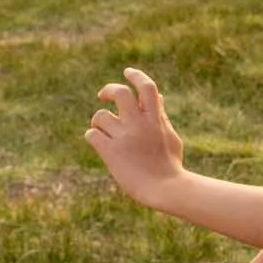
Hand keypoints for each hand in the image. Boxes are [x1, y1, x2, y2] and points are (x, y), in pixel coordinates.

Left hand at [86, 67, 185, 206]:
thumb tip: (158, 97)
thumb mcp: (170, 136)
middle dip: (108, 90)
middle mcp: (139, 124)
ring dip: (98, 123)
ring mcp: (125, 137)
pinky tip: (100, 145)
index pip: (147, 87)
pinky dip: (93, 137)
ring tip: (103, 133)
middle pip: (120, 93)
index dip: (135, 76)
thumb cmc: (170, 166)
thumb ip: (161, 116)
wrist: (166, 190)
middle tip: (103, 96)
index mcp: (155, 119)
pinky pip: (92, 135)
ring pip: (100, 116)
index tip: (127, 72)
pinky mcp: (111, 152)